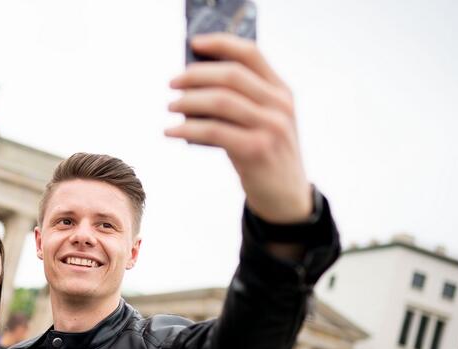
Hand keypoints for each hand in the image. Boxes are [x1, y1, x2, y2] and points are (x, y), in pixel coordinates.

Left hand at [166, 33, 311, 223]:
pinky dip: (187, 128)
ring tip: (171, 106)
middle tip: (173, 82)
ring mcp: (271, 127)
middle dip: (196, 75)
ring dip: (188, 100)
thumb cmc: (265, 154)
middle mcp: (280, 105)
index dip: (221, 43)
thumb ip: (241, 100)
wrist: (286, 196)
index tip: (194, 44)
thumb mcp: (264, 121)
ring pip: (220, 101)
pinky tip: (172, 130)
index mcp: (281, 91)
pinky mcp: (256, 149)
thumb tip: (193, 83)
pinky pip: (213, 131)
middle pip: (231, 75)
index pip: (251, 53)